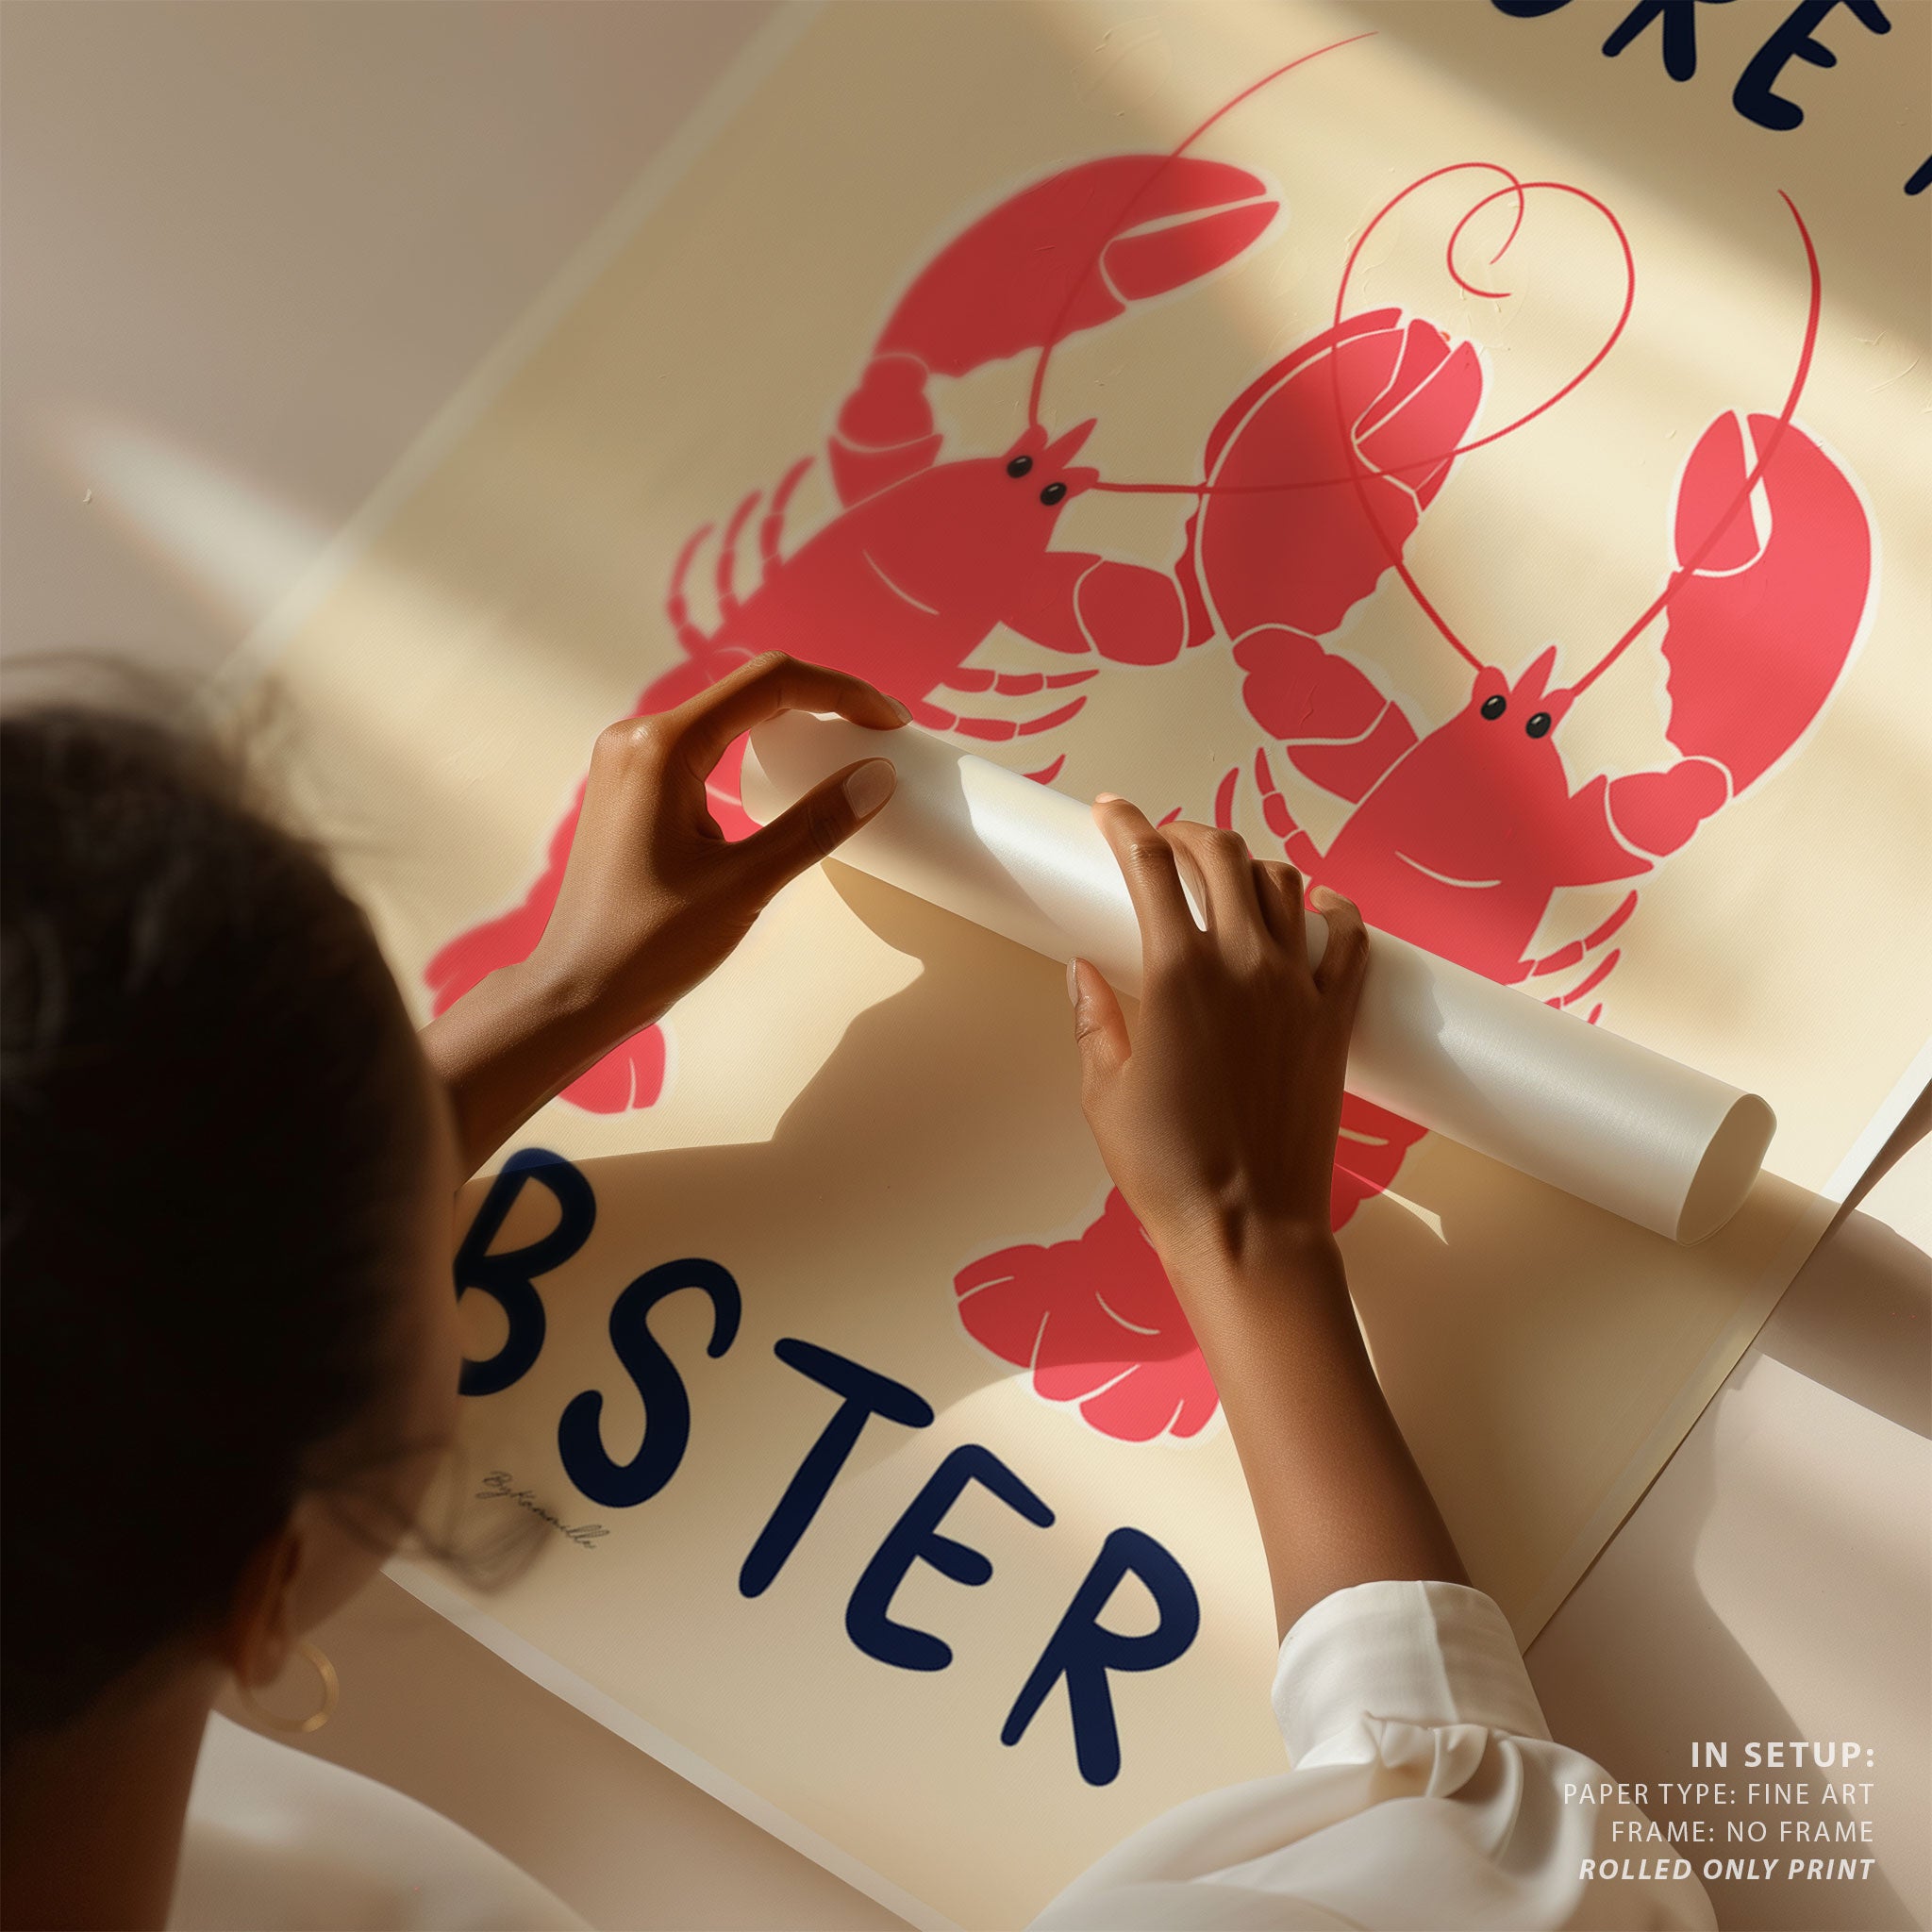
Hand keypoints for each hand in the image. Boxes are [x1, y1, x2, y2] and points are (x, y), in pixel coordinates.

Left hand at [524, 650, 907, 1052]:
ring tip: (843, 749)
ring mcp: (629, 759)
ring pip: (727, 715)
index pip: (770, 683)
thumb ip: (814, 826)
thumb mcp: (744, 885)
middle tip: (878, 735)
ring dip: (789, 723)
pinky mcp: (632, 786)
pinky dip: (755, 748)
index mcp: (661, 746)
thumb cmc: (650, 944)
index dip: (841, 692)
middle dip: (821, 702)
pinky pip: (705, 744)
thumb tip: (878, 775)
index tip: (891, 722)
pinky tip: (785, 775)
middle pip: (749, 690)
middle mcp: (638, 736)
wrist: (576, 991)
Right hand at [1067, 796, 1367, 1275]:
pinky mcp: (1336, 1021)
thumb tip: (1082, 971)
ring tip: (1226, 876)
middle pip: (1222, 855)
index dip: (1126, 825)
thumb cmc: (1165, 1168)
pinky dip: (1334, 910)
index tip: (1110, 810)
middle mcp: (1244, 963)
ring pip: (1284, 884)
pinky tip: (1319, 904)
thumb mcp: (1103, 1091)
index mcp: (1177, 974)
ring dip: (1250, 864)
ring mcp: (1299, 988)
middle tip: (1163, 844)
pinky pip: (1350, 941)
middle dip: (1187, 833)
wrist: (1249, 1226)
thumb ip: (1093, 1020)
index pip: (1149, 865)